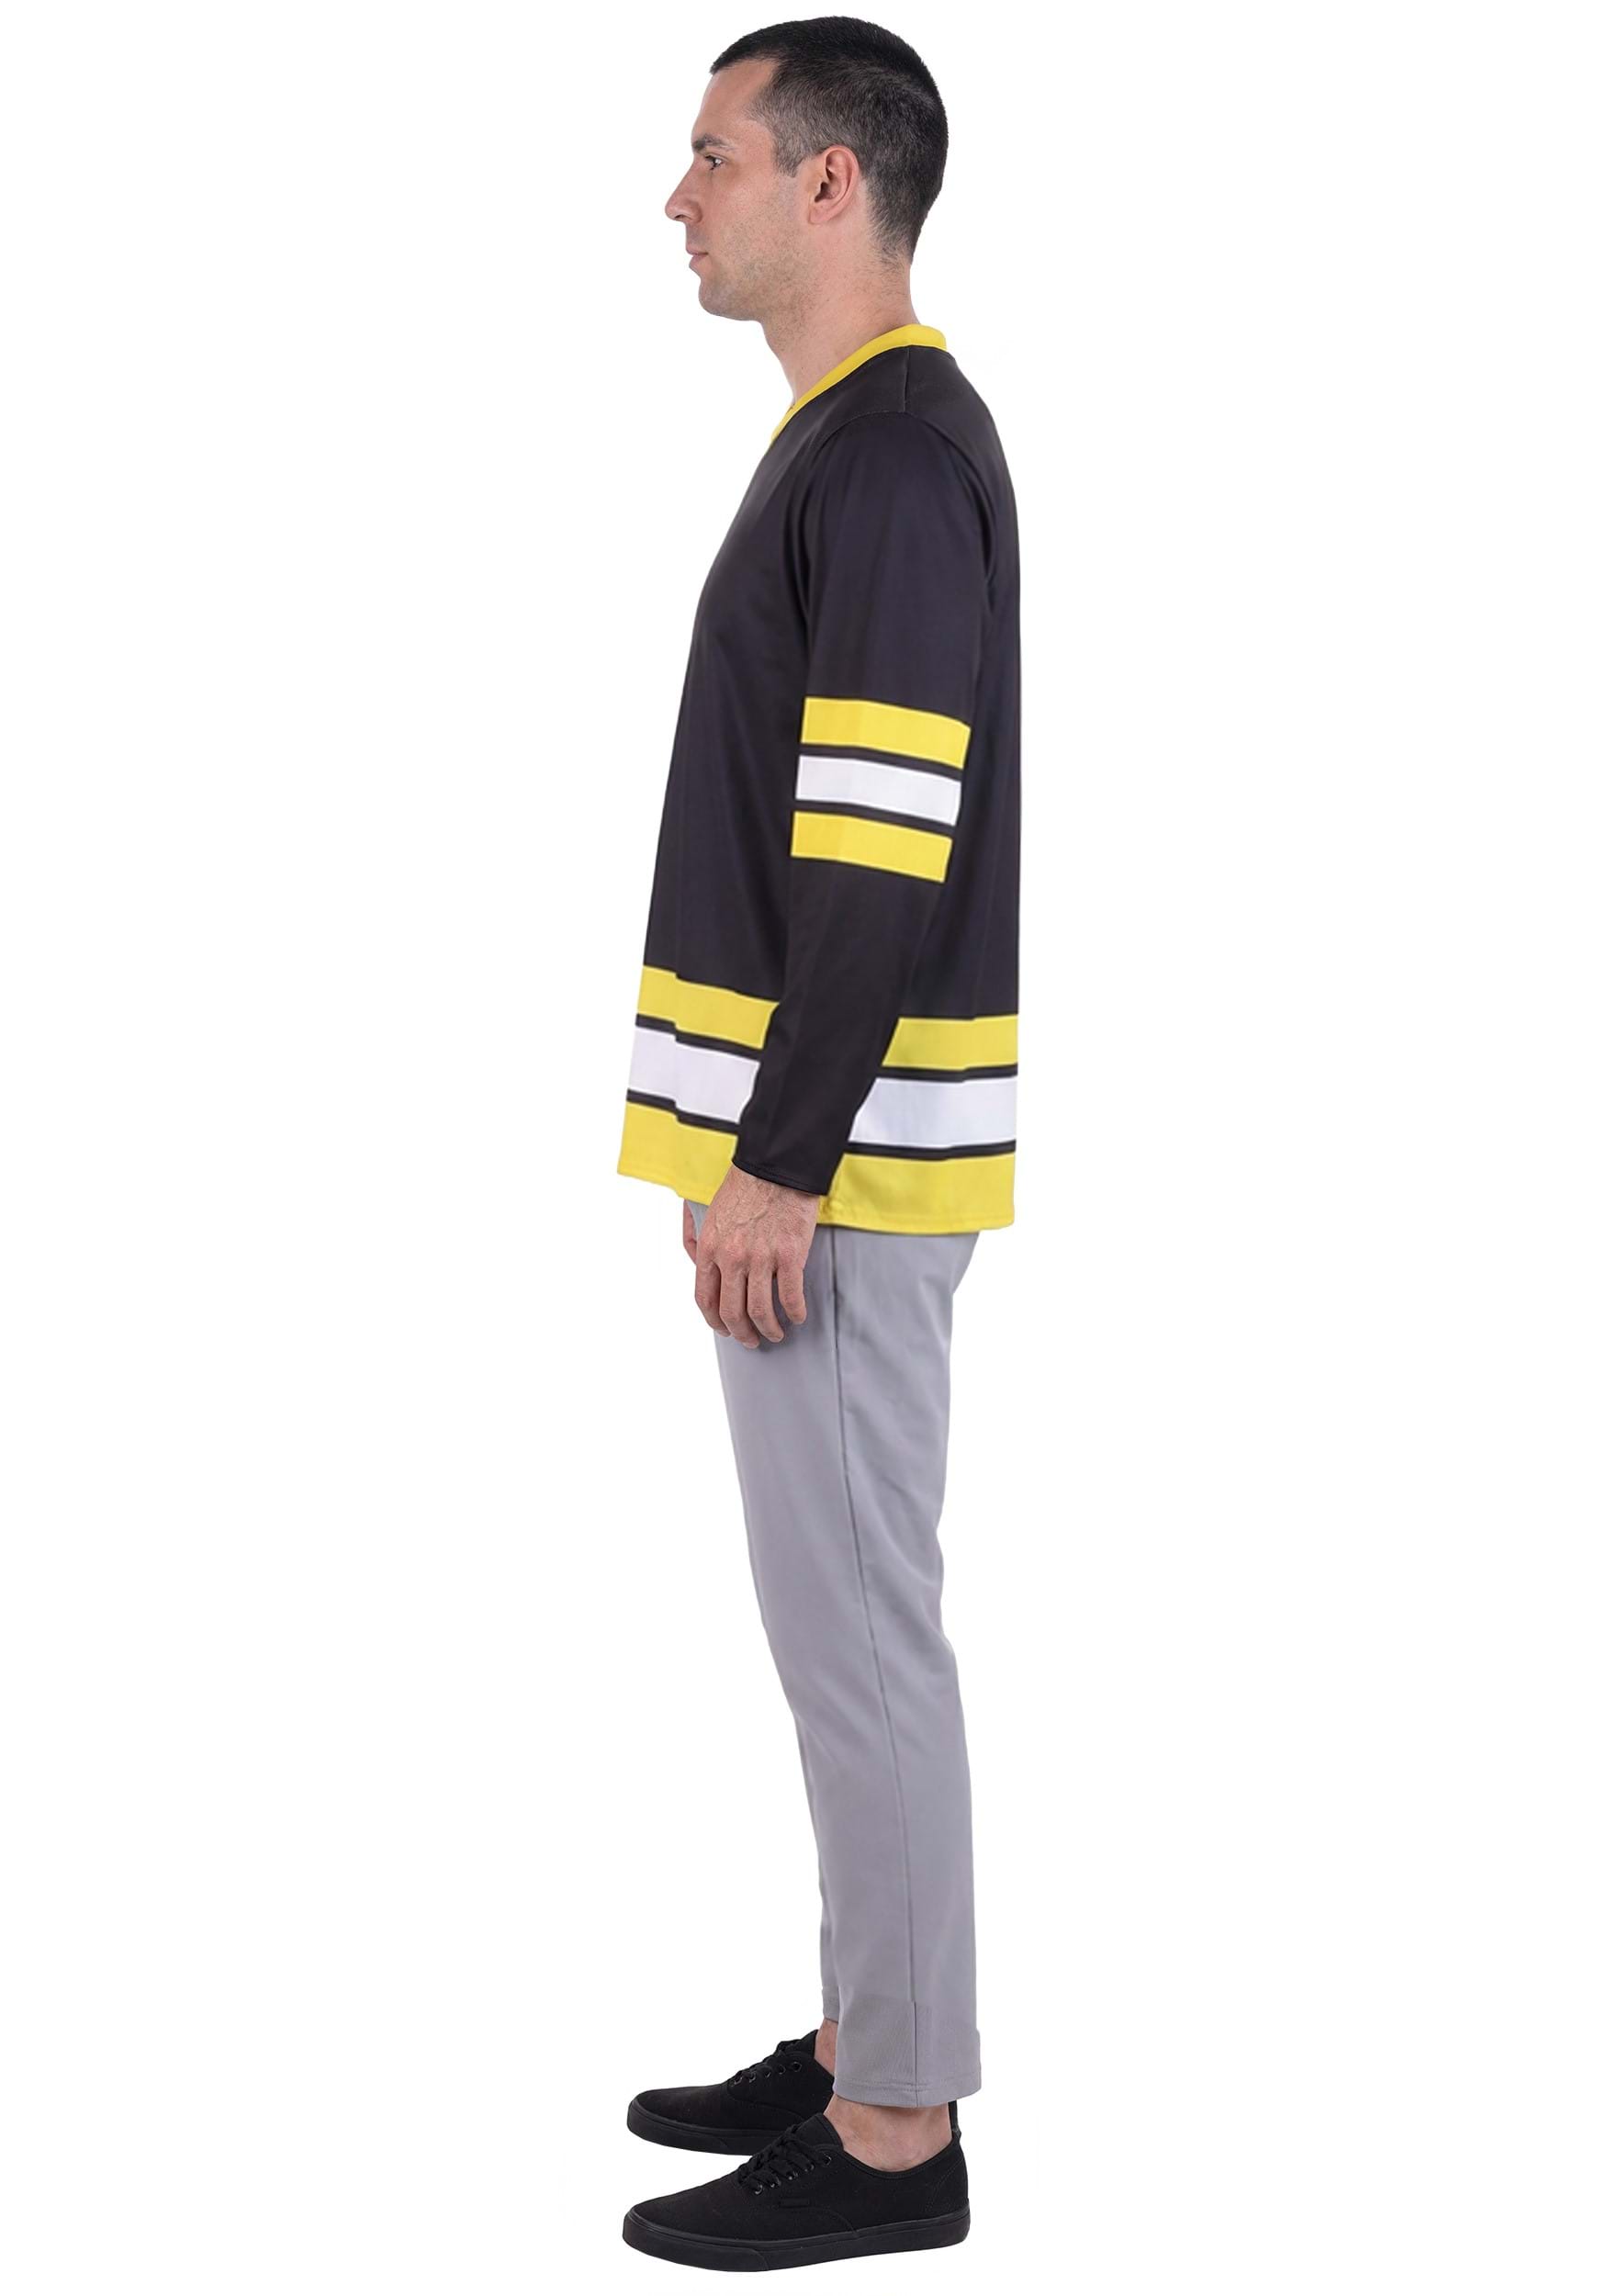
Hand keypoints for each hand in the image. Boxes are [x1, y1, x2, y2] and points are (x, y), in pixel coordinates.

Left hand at [690, 1165, 818, 1346]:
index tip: (724, 1328)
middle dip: (742, 1333)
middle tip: (751, 1339)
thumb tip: (693, 1257)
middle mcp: (732, 1257)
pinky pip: (790, 1296)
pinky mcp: (789, 1256)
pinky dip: (795, 1312)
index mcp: (710, 1247)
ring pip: (760, 1311)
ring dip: (769, 1329)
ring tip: (776, 1333)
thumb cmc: (745, 1184)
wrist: (777, 1166)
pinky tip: (798, 1315)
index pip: (705, 1298)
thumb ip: (698, 1237)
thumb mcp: (710, 1210)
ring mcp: (761, 1258)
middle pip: (732, 1312)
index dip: (714, 1321)